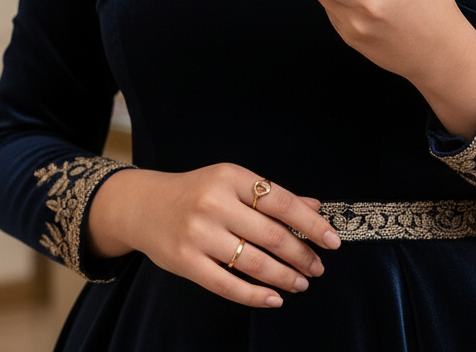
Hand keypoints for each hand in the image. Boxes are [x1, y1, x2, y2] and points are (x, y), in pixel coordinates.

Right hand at [87, 164, 340, 307]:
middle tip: (317, 268)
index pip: (281, 201)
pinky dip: (255, 295)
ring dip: (284, 277)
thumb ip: (271, 195)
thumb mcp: (231, 182)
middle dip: (301, 255)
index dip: (310, 223)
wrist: (143, 206)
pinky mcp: (186, 262)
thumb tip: (315, 207)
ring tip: (301, 282)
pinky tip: (274, 298)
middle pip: (271, 235)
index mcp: (230, 177)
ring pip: (254, 262)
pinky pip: (227, 285)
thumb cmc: (195, 192)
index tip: (332, 240)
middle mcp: (214, 203)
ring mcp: (199, 234)